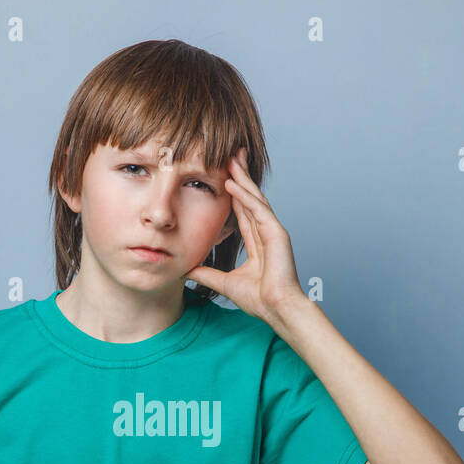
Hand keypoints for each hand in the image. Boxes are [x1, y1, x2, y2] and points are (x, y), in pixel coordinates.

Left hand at [184, 147, 306, 324]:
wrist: (276, 309)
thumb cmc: (259, 300)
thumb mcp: (224, 283)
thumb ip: (207, 274)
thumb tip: (186, 272)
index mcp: (257, 241)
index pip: (242, 211)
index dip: (232, 194)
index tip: (222, 176)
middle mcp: (266, 232)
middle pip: (249, 198)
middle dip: (239, 175)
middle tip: (229, 154)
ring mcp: (272, 231)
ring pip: (254, 198)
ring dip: (242, 177)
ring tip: (231, 157)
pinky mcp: (276, 233)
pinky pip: (258, 209)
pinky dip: (245, 196)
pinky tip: (233, 182)